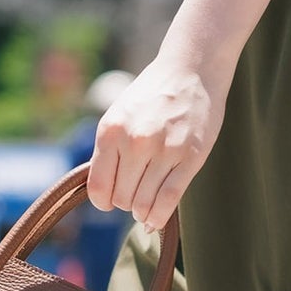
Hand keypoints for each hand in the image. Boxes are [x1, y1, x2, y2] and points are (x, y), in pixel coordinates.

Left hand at [84, 52, 228, 232]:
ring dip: (143, 212)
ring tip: (146, 207)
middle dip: (127, 204)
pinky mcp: (189, 157)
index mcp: (110, 130)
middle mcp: (134, 141)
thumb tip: (102, 193)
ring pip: (144, 203)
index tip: (111, 202)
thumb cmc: (153, 95)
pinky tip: (156, 220)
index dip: (103, 202)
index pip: (99, 188)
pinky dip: (159, 217)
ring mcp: (163, 150)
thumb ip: (109, 149)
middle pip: (122, 198)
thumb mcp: (119, 114)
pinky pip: (168, 200)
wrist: (191, 70)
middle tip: (135, 197)